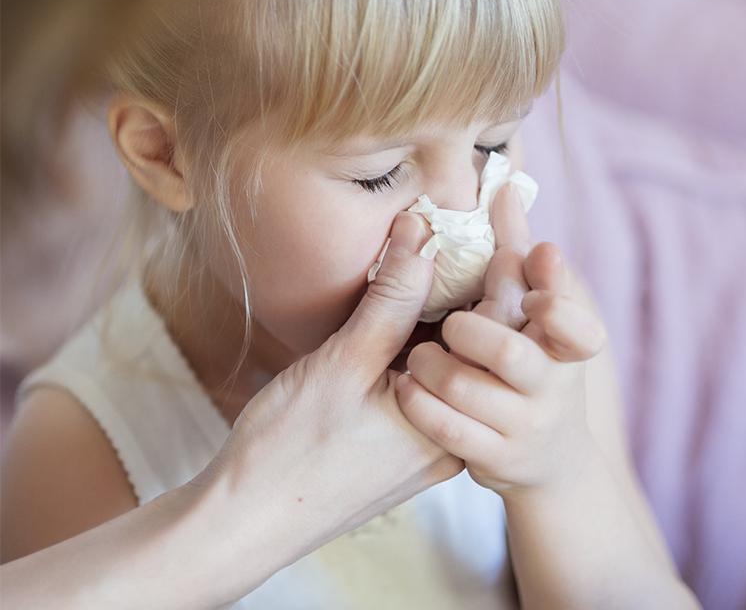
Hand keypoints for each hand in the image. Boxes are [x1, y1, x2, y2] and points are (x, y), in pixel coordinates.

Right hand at [192, 210, 464, 566]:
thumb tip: (423, 235)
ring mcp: (431, 443)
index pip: (501, 337)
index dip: (499, 276)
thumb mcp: (344, 363)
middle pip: (484, 348)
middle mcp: (456, 437)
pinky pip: (430, 382)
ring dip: (449, 311)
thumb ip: (392, 299)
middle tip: (471, 231)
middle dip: (477, 288)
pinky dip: (424, 341)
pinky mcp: (405, 443)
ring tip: (440, 256)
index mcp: (456, 423)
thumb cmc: (289, 449)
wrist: (244, 521)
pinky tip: (411, 303)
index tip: (495, 226)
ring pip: (455, 363)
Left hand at [396, 183, 607, 497]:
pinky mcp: (495, 459)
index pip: (578, 321)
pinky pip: (447, 429)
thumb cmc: (532, 364)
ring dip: (431, 364)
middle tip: (448, 320)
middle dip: (469, 329)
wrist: (550, 462)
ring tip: (415, 355)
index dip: (556, 293)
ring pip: (468, 389)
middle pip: (510, 352)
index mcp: (570, 345)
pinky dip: (420, 402)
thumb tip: (504, 185)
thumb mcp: (533, 312)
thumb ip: (516, 252)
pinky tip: (405, 386)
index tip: (536, 260)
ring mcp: (527, 426)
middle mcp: (555, 387)